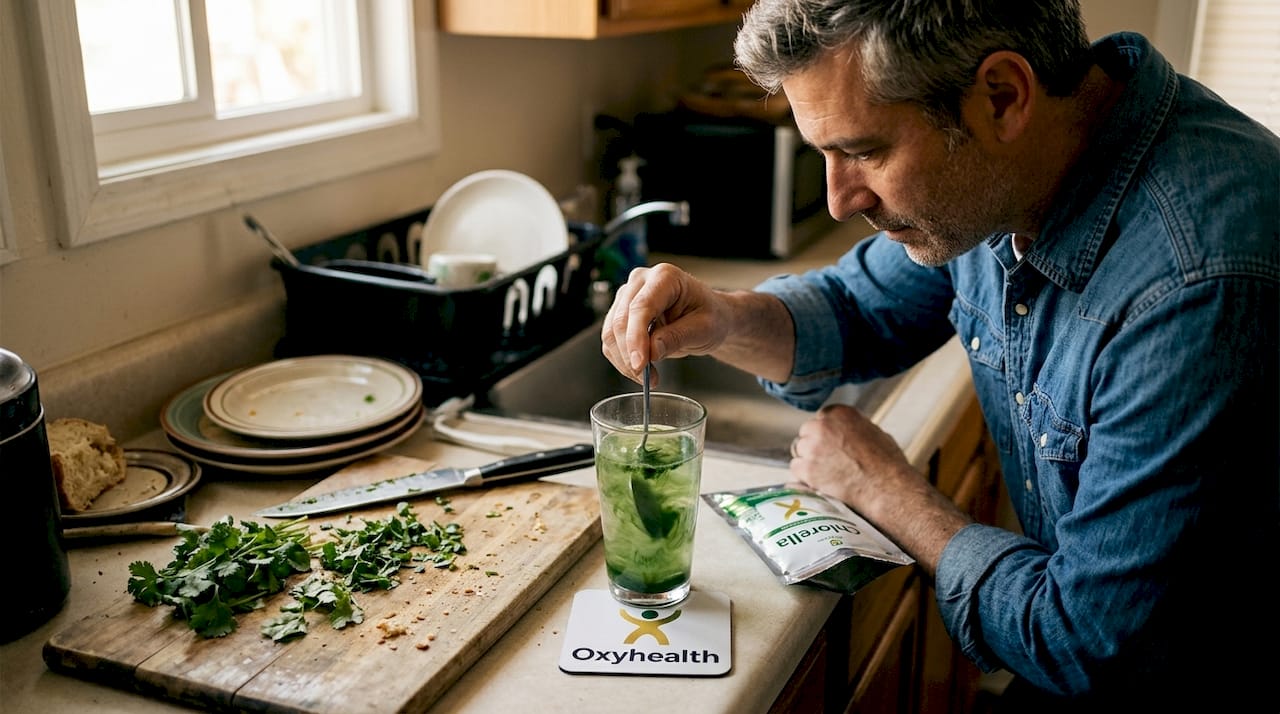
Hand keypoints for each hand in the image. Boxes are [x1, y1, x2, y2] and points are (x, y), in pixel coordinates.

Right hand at [600, 263, 730, 383]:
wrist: (709, 317)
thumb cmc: (711, 316)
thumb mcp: (704, 329)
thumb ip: (677, 337)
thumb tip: (651, 352)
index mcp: (665, 277)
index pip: (641, 307)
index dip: (636, 337)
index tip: (640, 364)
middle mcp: (641, 281)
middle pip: (621, 320)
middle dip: (630, 354)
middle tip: (647, 378)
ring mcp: (627, 295)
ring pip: (611, 332)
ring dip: (624, 360)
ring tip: (649, 377)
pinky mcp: (620, 312)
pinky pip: (611, 340)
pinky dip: (622, 360)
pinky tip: (641, 370)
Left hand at [789, 404, 971, 574]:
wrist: (887, 489)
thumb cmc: (887, 464)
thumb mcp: (875, 433)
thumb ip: (853, 427)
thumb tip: (847, 431)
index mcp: (840, 413)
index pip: (822, 418)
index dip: (827, 433)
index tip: (832, 444)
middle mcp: (823, 426)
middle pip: (807, 432)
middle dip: (814, 445)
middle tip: (829, 460)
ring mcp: (812, 447)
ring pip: (800, 451)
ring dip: (809, 461)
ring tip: (828, 473)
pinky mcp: (806, 468)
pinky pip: (796, 469)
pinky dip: (804, 477)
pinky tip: (821, 482)